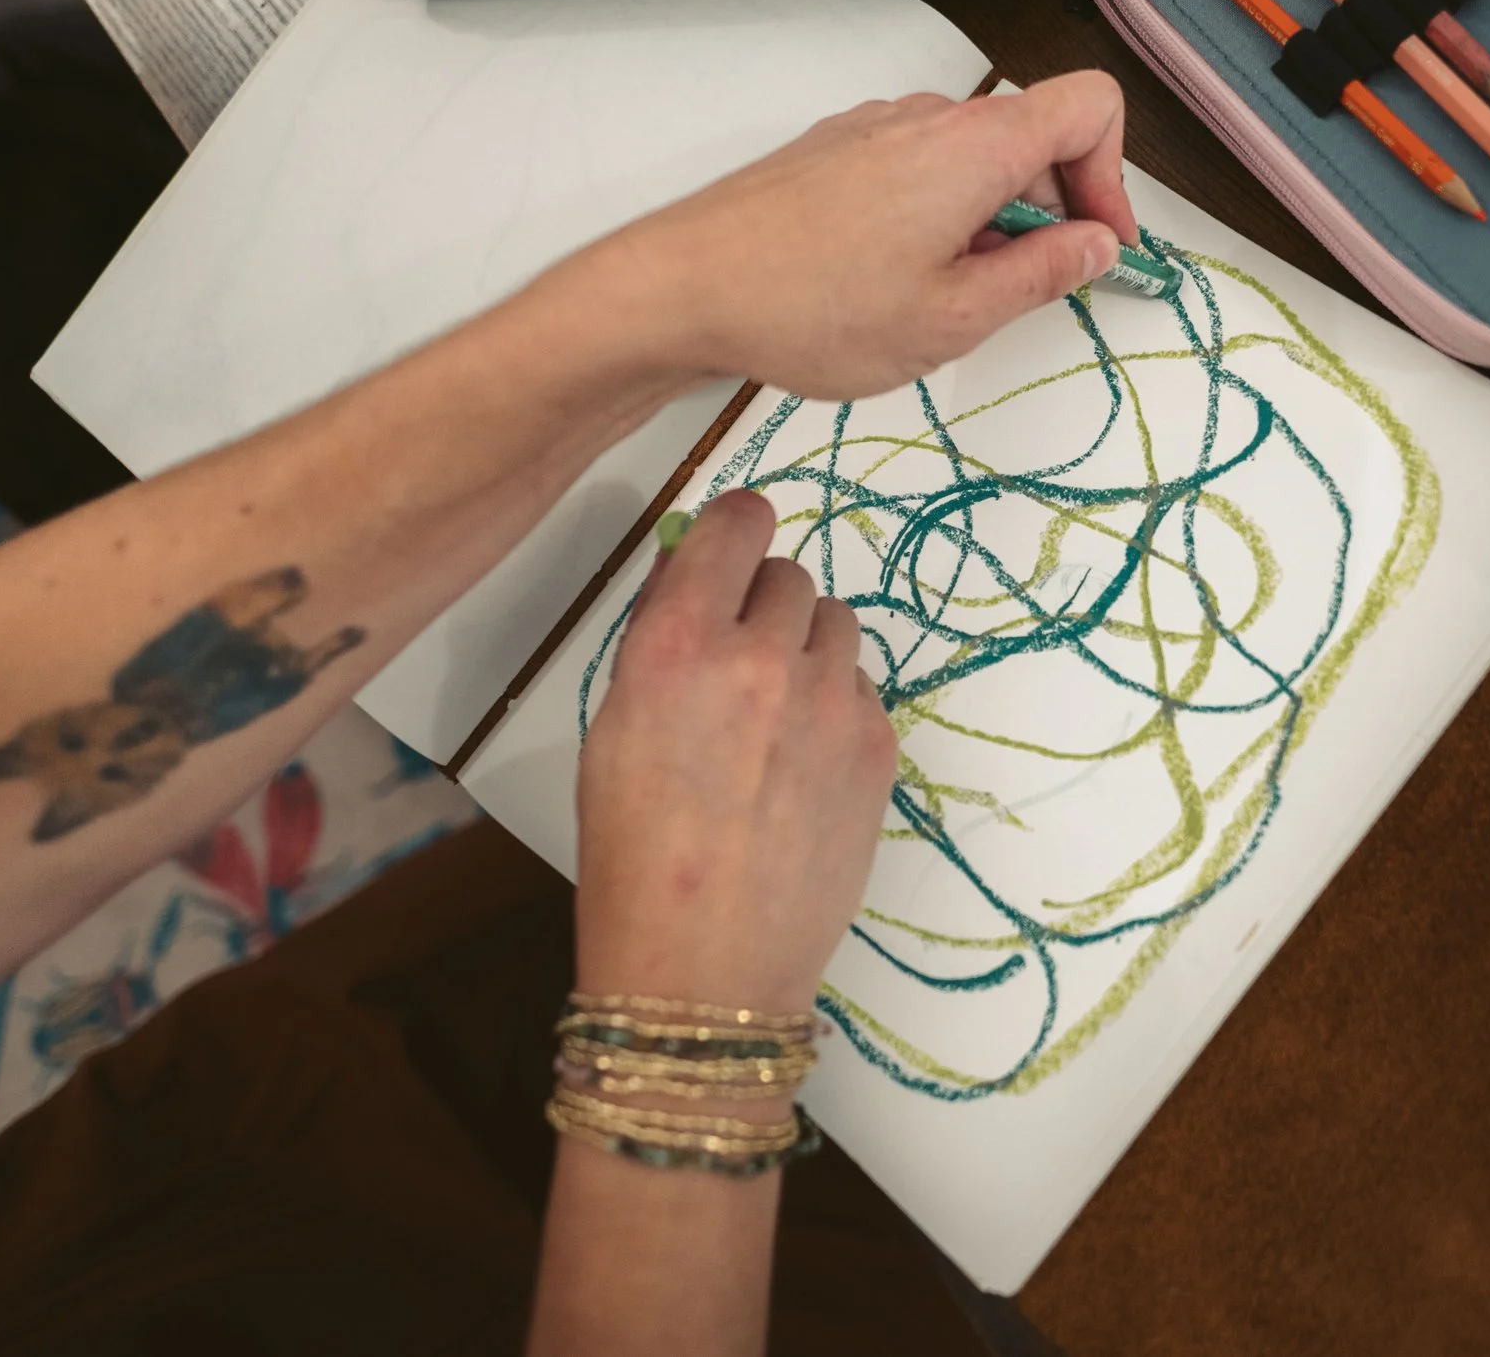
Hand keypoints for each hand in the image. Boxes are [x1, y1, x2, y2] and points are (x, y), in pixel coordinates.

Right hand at [571, 490, 896, 1016]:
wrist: (704, 966)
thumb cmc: (633, 854)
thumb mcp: (613, 731)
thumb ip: (659, 641)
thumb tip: (692, 574)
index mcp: (678, 645)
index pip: (735, 524)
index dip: (735, 527)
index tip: (733, 542)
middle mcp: (762, 657)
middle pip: (788, 574)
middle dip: (762, 603)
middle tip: (737, 660)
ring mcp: (830, 702)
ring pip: (837, 622)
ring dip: (806, 646)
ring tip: (773, 714)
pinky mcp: (876, 746)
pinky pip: (861, 685)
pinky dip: (835, 704)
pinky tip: (801, 765)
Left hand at [580, 72, 1139, 401]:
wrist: (683, 289)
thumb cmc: (808, 306)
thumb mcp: (953, 319)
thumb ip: (1041, 276)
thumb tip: (1093, 247)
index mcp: (975, 146)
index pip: (1091, 106)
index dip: (1114, 179)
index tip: (1098, 248)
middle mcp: (928, 118)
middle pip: (1034, 136)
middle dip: (1053, 211)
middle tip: (1031, 292)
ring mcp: (876, 129)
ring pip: (974, 156)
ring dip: (992, 219)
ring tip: (954, 298)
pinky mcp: (836, 151)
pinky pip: (919, 167)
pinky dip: (940, 214)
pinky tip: (900, 281)